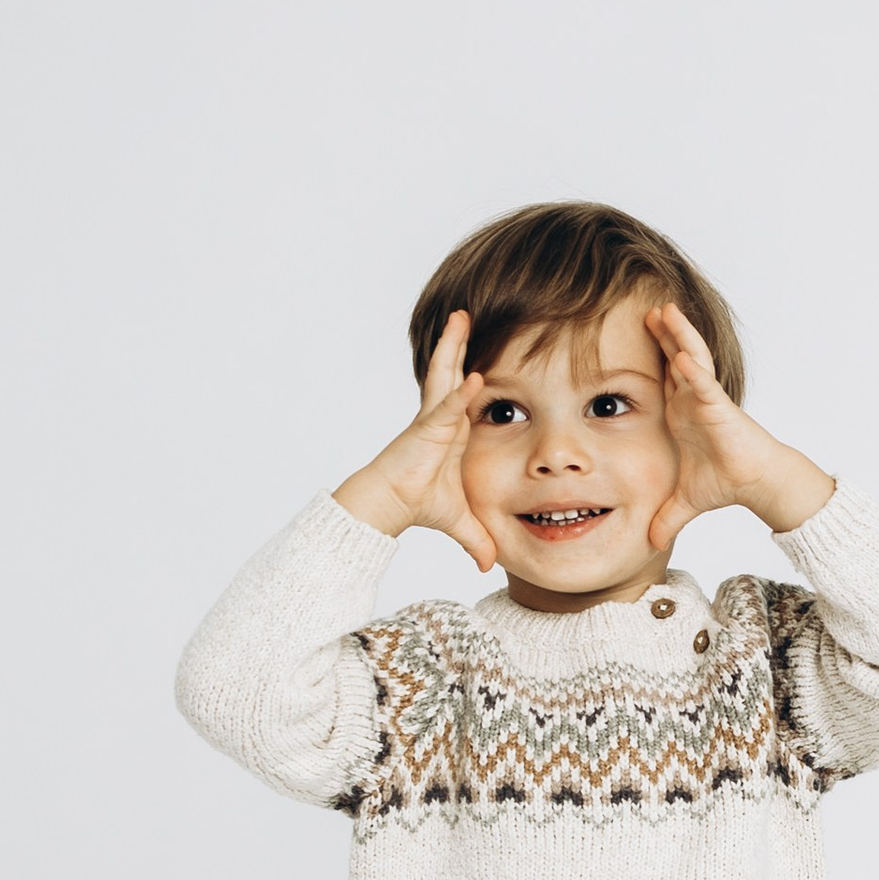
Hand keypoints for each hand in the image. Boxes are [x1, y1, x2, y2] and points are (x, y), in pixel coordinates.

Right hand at [332, 312, 502, 570]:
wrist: (387, 508)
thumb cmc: (418, 505)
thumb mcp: (460, 520)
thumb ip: (477, 537)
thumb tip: (491, 565)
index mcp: (452, 430)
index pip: (466, 393)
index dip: (474, 369)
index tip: (486, 347)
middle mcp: (441, 419)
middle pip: (452, 372)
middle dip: (458, 344)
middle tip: (466, 314)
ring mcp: (432, 421)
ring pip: (445, 377)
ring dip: (453, 348)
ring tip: (461, 318)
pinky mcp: (425, 432)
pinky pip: (446, 409)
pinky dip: (460, 395)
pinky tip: (475, 377)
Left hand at [644, 304, 834, 552]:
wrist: (756, 485)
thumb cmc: (726, 482)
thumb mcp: (685, 501)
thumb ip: (666, 517)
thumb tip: (649, 543)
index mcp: (682, 411)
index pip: (663, 376)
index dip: (651, 354)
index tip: (630, 335)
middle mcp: (693, 400)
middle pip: (675, 358)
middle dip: (662, 334)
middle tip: (646, 308)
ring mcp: (707, 400)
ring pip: (691, 360)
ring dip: (678, 336)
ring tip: (664, 310)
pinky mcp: (721, 408)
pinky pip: (704, 385)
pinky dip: (693, 370)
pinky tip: (680, 354)